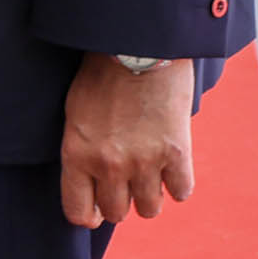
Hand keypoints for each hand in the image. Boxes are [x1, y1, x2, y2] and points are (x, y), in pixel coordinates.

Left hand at [59, 55, 194, 228]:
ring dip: (150, 193)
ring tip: (149, 171)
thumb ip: (82, 150)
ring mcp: (144, 162)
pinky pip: (181, 192)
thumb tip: (91, 184)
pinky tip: (172, 165)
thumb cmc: (101, 73)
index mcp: (77, 153)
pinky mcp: (176, 154)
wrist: (139, 43)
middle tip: (125, 181)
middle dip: (121, 201)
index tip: (96, 209)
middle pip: (117, 214)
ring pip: (150, 209)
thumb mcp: (76, 112)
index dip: (88, 215)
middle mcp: (109, 164)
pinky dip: (178, 183)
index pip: (78, 211)